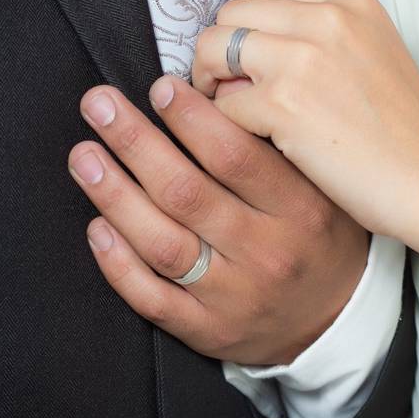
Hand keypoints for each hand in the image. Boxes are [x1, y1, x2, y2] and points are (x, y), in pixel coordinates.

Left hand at [68, 76, 367, 364]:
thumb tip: (210, 90)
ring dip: (114, 197)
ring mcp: (234, 297)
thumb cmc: (319, 236)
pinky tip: (95, 227)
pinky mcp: (207, 330)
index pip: (235, 158)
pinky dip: (118, 263)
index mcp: (300, 209)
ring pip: (162, 244)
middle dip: (134, 143)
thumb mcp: (320, 186)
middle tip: (97, 104)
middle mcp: (266, 253)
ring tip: (83, 157)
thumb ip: (273, 146)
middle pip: (186, 194)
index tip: (158, 87)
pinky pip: (152, 299)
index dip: (190, 118)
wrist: (335, 322)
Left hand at [191, 0, 418, 243]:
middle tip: (231, 87)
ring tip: (231, 110)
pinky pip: (221, 101)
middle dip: (221, 50)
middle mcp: (325, 18)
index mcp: (349, 1)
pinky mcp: (283, 104)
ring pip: (213, 48)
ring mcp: (302, 59)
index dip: (248, 28)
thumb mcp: (373, 53)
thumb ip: (323, 34)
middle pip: (230, 13)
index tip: (251, 62)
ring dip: (212, 80)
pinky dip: (226, 121)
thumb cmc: (404, 131)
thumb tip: (256, 40)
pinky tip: (253, 139)